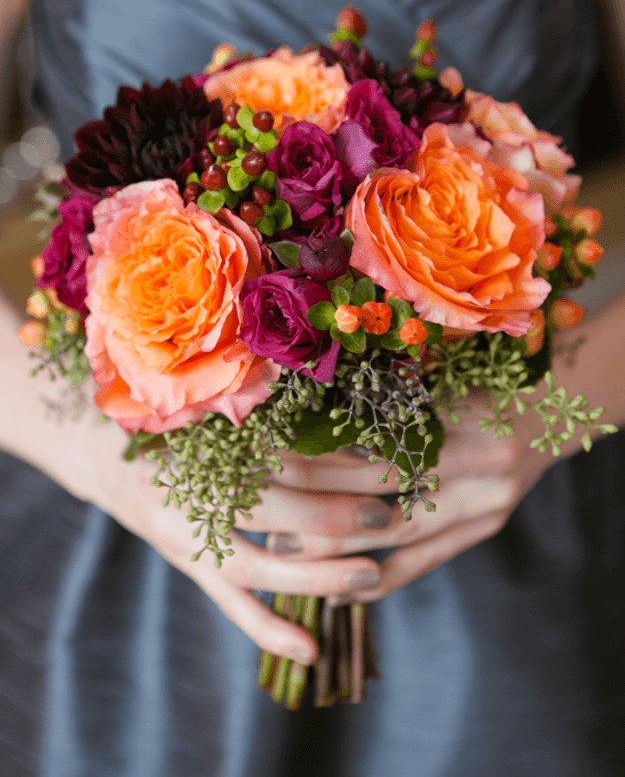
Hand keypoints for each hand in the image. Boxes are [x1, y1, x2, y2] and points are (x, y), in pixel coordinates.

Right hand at [92, 438, 395, 665]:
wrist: (111, 458)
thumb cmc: (182, 428)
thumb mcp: (226, 418)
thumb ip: (280, 430)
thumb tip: (356, 441)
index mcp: (211, 444)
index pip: (287, 459)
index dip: (340, 464)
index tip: (388, 466)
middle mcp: (197, 492)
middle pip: (277, 509)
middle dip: (336, 516)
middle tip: (389, 519)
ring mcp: (190, 536)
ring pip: (258, 563)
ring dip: (316, 576)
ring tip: (370, 578)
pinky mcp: (190, 568)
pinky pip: (231, 605)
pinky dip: (269, 629)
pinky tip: (310, 650)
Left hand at [265, 392, 549, 603]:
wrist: (547, 412)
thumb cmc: (478, 386)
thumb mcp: (435, 382)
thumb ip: (386, 400)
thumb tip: (305, 411)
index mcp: (457, 412)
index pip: (373, 439)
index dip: (318, 452)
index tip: (269, 458)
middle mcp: (475, 459)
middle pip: (380, 484)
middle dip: (316, 498)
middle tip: (261, 509)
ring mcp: (485, 500)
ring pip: (397, 531)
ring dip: (338, 547)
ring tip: (284, 554)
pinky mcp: (485, 528)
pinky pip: (426, 562)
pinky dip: (379, 581)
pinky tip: (337, 593)